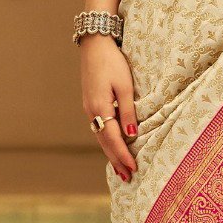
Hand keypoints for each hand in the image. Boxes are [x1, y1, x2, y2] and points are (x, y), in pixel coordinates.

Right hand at [80, 35, 137, 180]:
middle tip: (127, 178)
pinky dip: (106, 140)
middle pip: (104, 142)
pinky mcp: (91, 103)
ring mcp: (89, 107)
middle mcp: (91, 111)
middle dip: (116, 160)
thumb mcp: (125, 87)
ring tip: (120, 169)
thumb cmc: (113, 62)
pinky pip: (99, 127)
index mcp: (100, 108)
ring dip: (111, 153)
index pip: (113, 139)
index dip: (123, 155)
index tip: (133, 169)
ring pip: (100, 136)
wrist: (94, 44)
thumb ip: (128, 112)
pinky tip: (112, 146)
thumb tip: (132, 136)